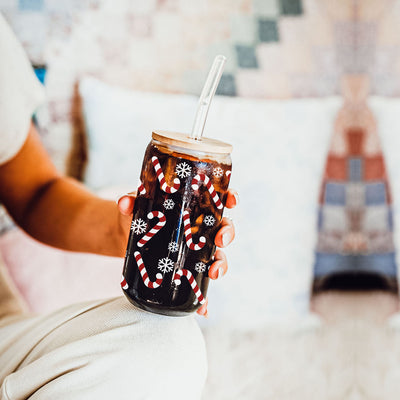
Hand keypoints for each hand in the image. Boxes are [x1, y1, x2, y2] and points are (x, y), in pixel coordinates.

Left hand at [117, 189, 237, 317]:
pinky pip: (200, 283)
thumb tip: (124, 203)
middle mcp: (200, 228)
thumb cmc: (139, 215)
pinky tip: (203, 308)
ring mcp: (195, 249)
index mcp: (193, 207)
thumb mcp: (135, 207)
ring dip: (221, 265)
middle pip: (223, 228)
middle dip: (227, 233)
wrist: (126, 236)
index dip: (230, 198)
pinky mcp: (187, 268)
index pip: (217, 200)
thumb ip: (130, 202)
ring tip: (214, 274)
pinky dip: (204, 296)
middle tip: (220, 240)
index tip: (232, 201)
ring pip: (217, 256)